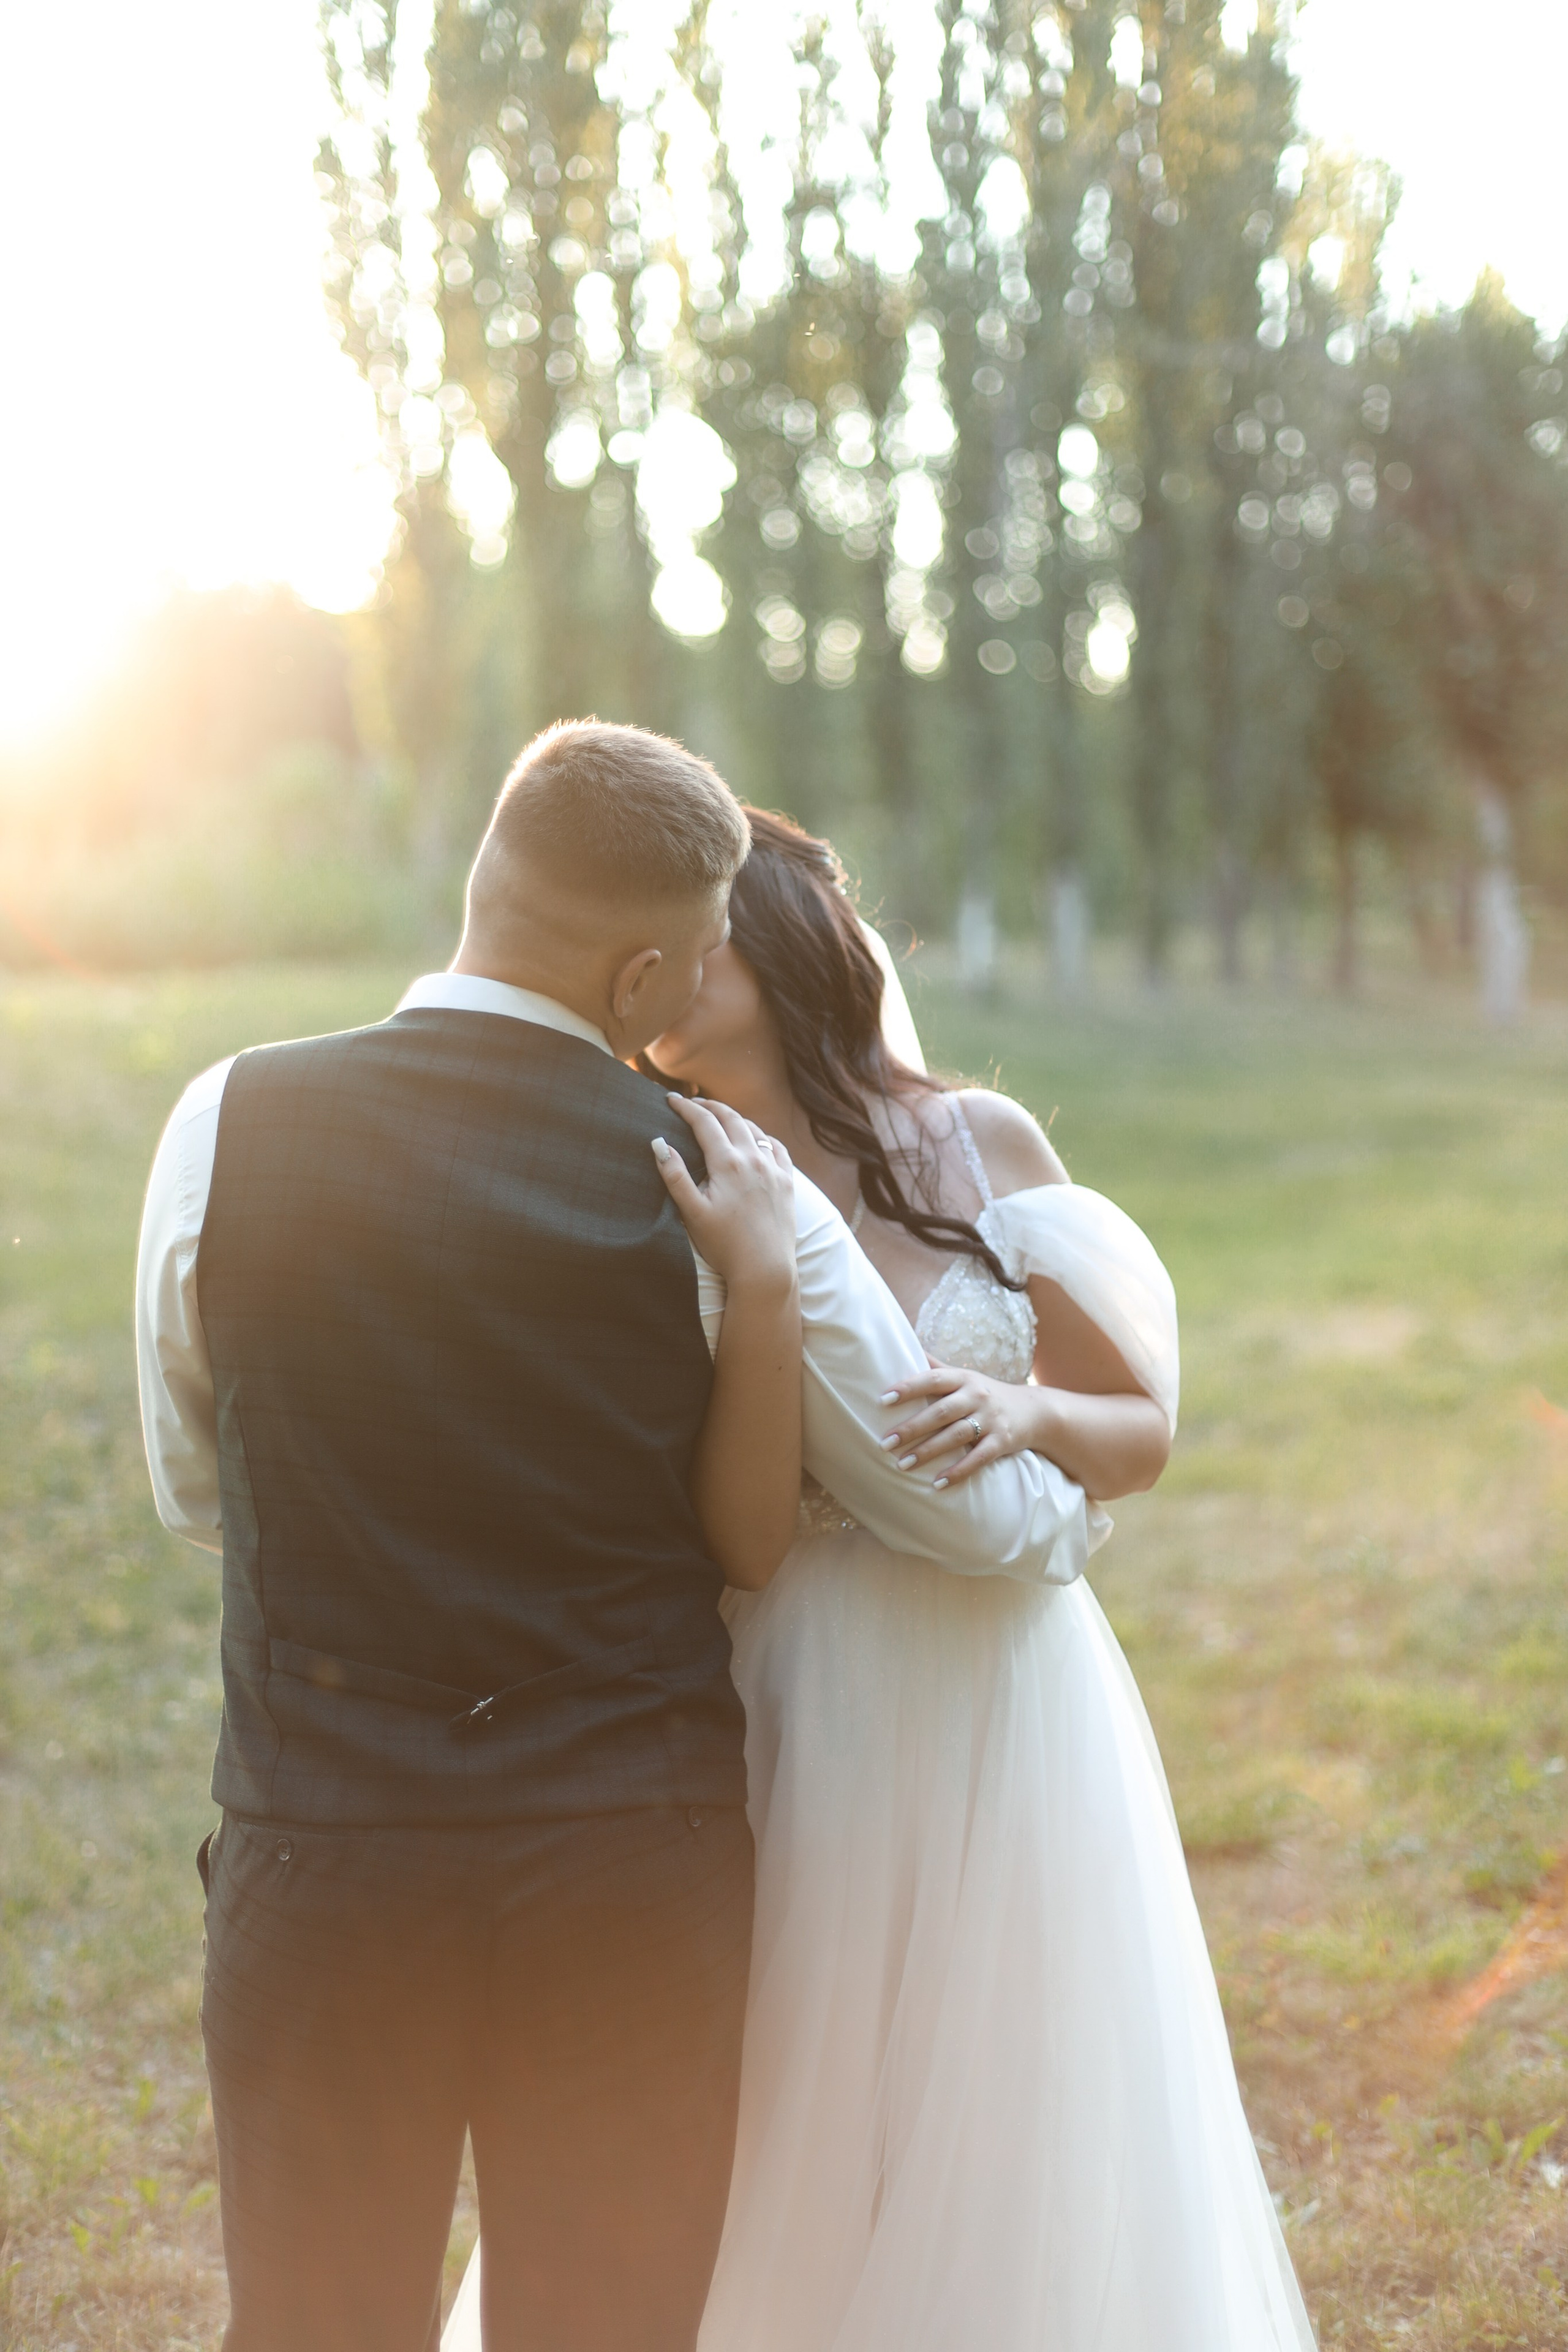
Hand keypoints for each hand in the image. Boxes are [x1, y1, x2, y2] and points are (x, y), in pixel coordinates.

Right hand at [654, 1095, 796, 1294]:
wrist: (766, 1269)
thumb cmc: (725, 1245)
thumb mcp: (692, 1212)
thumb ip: (675, 1176)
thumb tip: (659, 1144)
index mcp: (727, 1163)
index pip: (704, 1123)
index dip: (686, 1107)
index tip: (670, 1099)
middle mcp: (753, 1159)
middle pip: (731, 1119)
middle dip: (709, 1106)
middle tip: (693, 1103)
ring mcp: (774, 1169)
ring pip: (755, 1130)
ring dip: (735, 1119)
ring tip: (720, 1117)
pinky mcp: (787, 1183)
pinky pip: (777, 1148)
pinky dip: (762, 1137)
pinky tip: (757, 1139)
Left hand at [877, 1359, 1035, 1488]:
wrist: (1033, 1411)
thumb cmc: (985, 1393)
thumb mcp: (963, 1376)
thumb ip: (935, 1367)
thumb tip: (903, 1344)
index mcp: (963, 1379)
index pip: (933, 1379)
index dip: (908, 1388)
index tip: (883, 1399)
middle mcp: (977, 1396)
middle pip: (940, 1412)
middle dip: (911, 1428)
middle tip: (885, 1443)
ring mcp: (991, 1419)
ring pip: (956, 1436)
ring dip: (928, 1452)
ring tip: (902, 1464)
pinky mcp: (1002, 1442)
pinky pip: (978, 1459)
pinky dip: (958, 1471)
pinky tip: (937, 1484)